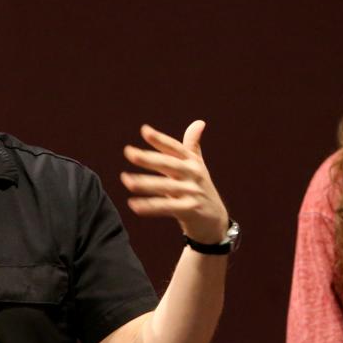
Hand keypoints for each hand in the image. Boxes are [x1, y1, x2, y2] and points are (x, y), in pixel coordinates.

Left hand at [121, 121, 227, 242]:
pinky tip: (133, 205)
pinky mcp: (189, 210)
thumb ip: (192, 146)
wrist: (216, 221)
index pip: (174, 148)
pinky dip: (150, 206)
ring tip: (126, 180)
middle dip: (148, 158)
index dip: (160, 139)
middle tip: (129, 152)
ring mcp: (192, 192)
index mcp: (193, 163)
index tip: (144, 130)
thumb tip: (199, 122)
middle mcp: (193, 175)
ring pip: (165, 186)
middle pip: (168, 164)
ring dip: (145, 183)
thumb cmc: (201, 189)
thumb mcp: (198, 167)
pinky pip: (166, 207)